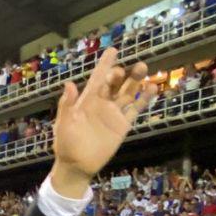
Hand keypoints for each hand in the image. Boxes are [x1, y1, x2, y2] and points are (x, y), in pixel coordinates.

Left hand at [51, 48, 157, 190]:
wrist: (77, 165)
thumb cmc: (65, 143)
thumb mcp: (63, 123)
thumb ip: (67, 105)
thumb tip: (70, 84)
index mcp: (87, 100)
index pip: (98, 78)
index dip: (105, 64)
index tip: (113, 50)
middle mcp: (102, 103)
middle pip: (115, 83)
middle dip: (121, 74)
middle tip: (124, 70)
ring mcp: (114, 113)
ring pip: (127, 92)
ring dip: (135, 81)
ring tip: (143, 68)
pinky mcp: (123, 125)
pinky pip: (135, 109)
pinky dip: (144, 99)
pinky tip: (152, 88)